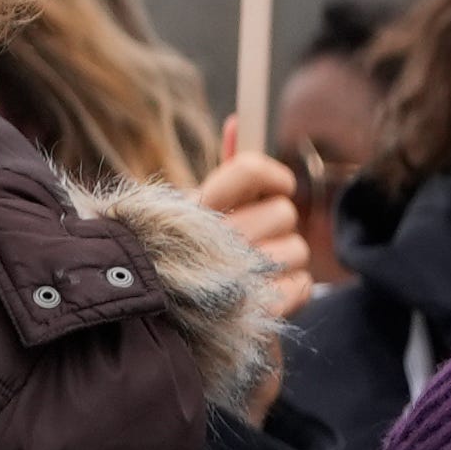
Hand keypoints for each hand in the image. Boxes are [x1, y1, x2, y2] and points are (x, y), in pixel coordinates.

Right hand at [195, 116, 315, 321]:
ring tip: (248, 275)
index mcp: (193, 210)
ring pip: (297, 249)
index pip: (249, 168)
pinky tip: (261, 298)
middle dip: (275, 226)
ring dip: (281, 262)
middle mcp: (214, 240)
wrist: (147, 327)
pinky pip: (303, 285)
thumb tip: (240, 122)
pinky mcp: (256, 312)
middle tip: (249, 242)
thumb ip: (225, 172)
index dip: (273, 175)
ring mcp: (236, 277)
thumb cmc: (177, 260)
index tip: (278, 186)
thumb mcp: (192, 212)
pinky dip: (289, 292)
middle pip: (284, 211)